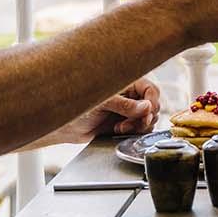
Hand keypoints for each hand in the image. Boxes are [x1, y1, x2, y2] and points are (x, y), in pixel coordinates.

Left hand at [27, 77, 161, 146]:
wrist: (65, 126)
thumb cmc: (77, 107)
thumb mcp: (102, 103)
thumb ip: (125, 105)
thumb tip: (147, 107)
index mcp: (126, 83)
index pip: (151, 90)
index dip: (152, 102)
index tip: (146, 114)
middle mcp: (129, 96)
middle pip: (152, 106)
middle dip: (144, 117)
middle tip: (130, 125)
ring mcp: (127, 110)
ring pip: (148, 118)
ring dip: (138, 126)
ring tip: (121, 128)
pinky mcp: (124, 123)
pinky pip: (139, 128)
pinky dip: (134, 132)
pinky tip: (119, 132)